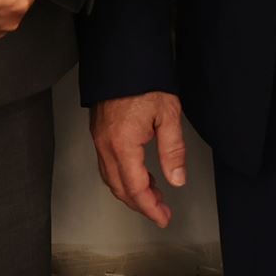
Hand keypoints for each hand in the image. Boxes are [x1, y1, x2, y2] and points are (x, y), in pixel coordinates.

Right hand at [89, 91, 187, 227]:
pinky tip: (139, 174)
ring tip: (154, 195)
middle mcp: (106, 145)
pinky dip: (122, 177)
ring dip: (131, 192)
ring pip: (111, 178)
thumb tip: (177, 180)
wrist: (121, 57)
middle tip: (161, 211)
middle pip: (119, 188)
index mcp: (123, 144)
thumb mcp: (168, 114)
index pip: (135, 188)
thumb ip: (173, 150)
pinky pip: (107, 165)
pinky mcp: (98, 132)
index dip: (150, 207)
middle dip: (140, 204)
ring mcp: (99, 139)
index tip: (163, 218)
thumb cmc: (145, 81)